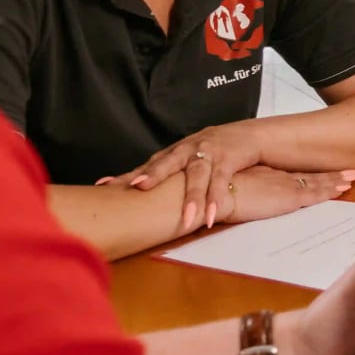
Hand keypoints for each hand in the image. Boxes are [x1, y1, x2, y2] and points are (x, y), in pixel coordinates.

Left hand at [102, 121, 266, 231]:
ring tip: (186, 219)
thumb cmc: (213, 150)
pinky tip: (211, 215)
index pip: (147, 165)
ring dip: (192, 197)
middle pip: (168, 163)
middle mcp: (187, 150)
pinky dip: (216, 198)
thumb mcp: (186, 158)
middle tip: (139, 186)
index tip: (104, 185)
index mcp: (173, 152)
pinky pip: (221, 181)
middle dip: (154, 174)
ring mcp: (208, 154)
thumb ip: (165, 172)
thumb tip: (131, 192)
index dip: (127, 175)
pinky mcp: (228, 160)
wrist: (250, 135)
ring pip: (197, 176)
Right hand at [214, 164, 354, 226]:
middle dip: (331, 174)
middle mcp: (276, 177)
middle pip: (309, 175)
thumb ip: (237, 195)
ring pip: (317, 182)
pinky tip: (345, 187)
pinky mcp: (287, 196)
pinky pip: (315, 192)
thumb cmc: (209, 197)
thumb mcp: (226, 194)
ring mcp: (283, 185)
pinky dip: (331, 190)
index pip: (293, 175)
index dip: (311, 174)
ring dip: (337, 180)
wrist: (208, 195)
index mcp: (263, 176)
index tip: (325, 173)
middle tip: (352, 171)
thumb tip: (238, 200)